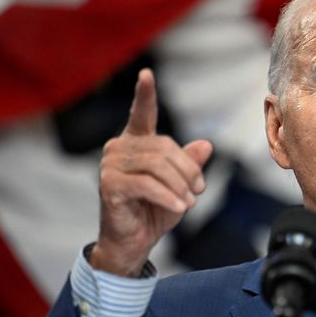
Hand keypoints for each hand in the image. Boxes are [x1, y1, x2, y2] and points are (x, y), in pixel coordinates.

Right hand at [90, 69, 212, 276]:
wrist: (133, 242)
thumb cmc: (154, 210)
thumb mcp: (180, 186)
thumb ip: (189, 164)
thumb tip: (205, 145)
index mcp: (136, 143)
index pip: (141, 114)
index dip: (145, 95)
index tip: (146, 74)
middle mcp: (118, 149)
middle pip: (164, 147)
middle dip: (188, 170)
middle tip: (198, 190)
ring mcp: (110, 166)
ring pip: (158, 166)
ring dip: (180, 186)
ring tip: (189, 203)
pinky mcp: (109, 186)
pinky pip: (147, 185)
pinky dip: (168, 197)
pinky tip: (179, 208)